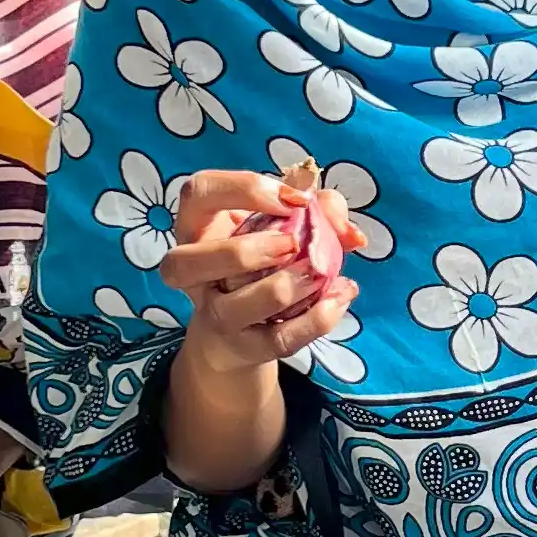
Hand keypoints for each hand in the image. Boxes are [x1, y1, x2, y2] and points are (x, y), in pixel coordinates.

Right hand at [158, 170, 359, 375]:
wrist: (245, 332)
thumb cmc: (265, 260)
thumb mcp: (288, 222)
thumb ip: (321, 211)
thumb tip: (351, 234)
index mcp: (198, 226)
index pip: (198, 192)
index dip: (243, 189)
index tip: (293, 200)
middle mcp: (193, 273)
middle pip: (185, 261)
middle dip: (244, 251)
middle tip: (292, 244)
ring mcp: (214, 314)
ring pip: (230, 308)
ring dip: (282, 288)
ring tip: (319, 274)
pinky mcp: (244, 347)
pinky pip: (277, 340)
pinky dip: (315, 320)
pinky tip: (339, 298)